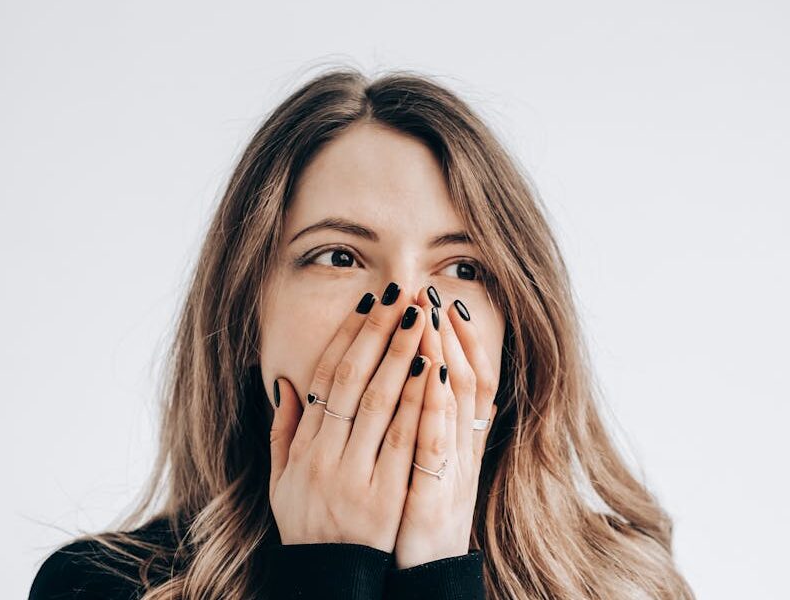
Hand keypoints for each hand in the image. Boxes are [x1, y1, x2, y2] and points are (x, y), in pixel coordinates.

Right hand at [268, 282, 431, 552]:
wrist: (330, 582)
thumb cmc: (308, 525)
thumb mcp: (281, 480)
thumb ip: (283, 431)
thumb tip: (285, 383)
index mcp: (304, 448)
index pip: (326, 379)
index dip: (347, 338)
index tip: (368, 305)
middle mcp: (327, 456)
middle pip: (355, 381)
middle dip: (380, 333)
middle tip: (402, 295)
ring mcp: (357, 475)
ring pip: (381, 404)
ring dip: (402, 356)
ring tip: (421, 318)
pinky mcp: (388, 496)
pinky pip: (405, 441)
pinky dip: (418, 403)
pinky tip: (434, 369)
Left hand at [392, 286, 497, 568]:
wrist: (420, 577)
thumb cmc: (413, 518)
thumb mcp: (425, 469)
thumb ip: (428, 426)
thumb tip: (435, 382)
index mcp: (452, 441)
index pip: (461, 380)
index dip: (455, 341)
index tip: (442, 303)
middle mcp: (460, 451)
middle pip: (462, 380)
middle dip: (444, 334)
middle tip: (432, 293)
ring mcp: (451, 472)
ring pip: (455, 402)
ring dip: (446, 354)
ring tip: (433, 315)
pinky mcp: (436, 496)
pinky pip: (438, 443)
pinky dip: (437, 406)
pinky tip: (435, 372)